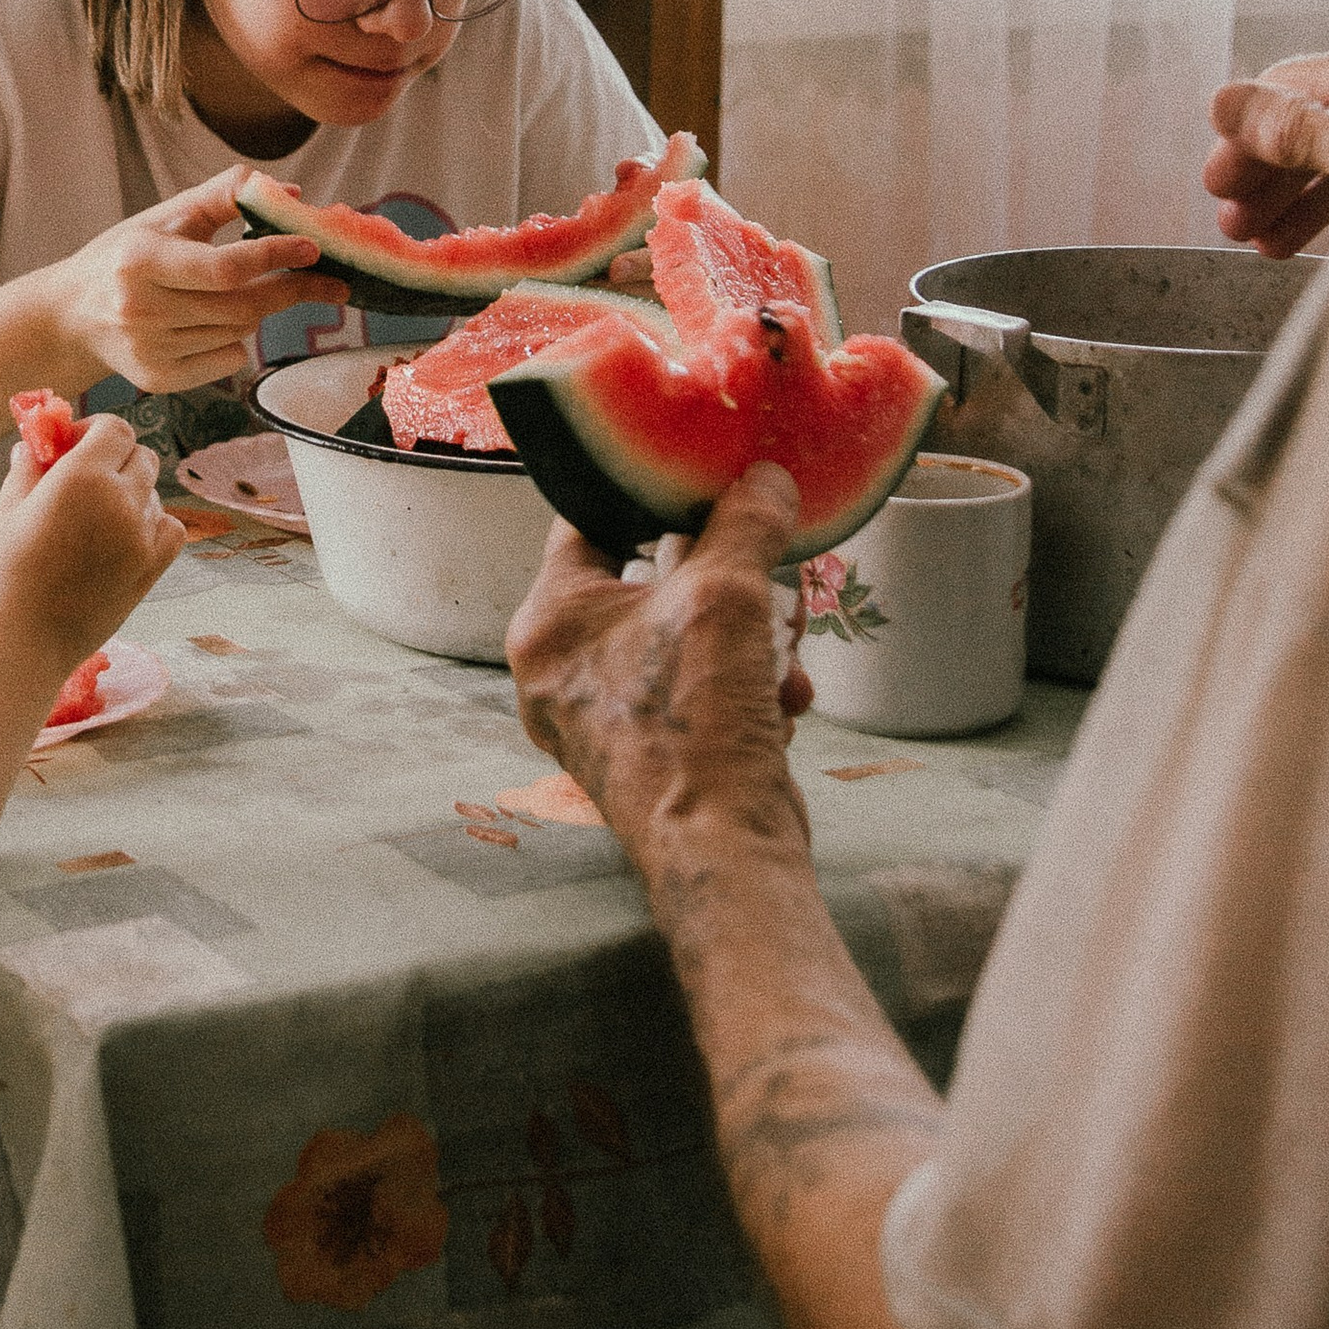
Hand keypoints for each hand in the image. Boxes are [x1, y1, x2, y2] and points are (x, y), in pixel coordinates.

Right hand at [0, 413, 186, 678]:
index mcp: (83, 477)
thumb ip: (28, 468)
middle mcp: (122, 500)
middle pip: (140, 455)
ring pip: (154, 491)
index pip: (116, 428)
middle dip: (114, 457)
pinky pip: (171, 528)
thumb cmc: (4, 572)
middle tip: (84, 478)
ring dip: (132, 491)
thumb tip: (34, 444)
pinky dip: (154, 522)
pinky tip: (125, 534)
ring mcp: (142, 535)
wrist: (23, 640)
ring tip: (96, 516)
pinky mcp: (151, 567)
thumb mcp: (6, 509)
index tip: (72, 446)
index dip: (94, 430)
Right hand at [45, 167, 349, 393]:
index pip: (224, 267)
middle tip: (330, 282)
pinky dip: (235, 341)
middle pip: (241, 307)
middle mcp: (141, 309)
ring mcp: (148, 350)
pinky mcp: (157, 379)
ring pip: (238, 333)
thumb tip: (290, 192)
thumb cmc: (126, 256)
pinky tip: (210, 324)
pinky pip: (227, 361)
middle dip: (290, 290)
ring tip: (238, 293)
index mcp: (140, 259)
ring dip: (255, 311)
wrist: (72, 315)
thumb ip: (224, 195)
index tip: (312, 247)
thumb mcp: (165, 216)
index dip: (274, 256)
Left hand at [506, 468, 814, 856]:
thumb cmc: (697, 726)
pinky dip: (745, 690)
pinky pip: (697, 691)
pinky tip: (781, 705)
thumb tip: (765, 478)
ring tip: (782, 661)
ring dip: (748, 643)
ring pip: (684, 640)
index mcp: (546, 623)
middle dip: (724, 585)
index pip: (585, 522)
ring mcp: (598, 717)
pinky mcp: (645, 753)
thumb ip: (745, 524)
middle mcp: (559, 669)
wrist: (721, 851)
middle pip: (648, 583)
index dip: (643, 492)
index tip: (693, 478)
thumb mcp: (727, 597)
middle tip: (766, 577)